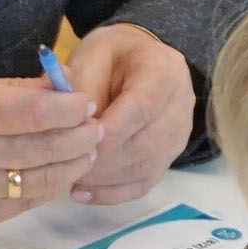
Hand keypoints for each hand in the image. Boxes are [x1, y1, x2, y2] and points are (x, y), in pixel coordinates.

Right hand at [0, 75, 101, 226]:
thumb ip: (5, 91)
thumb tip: (56, 88)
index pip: (33, 112)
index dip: (70, 107)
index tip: (85, 101)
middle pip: (43, 147)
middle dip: (79, 136)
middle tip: (96, 126)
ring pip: (40, 179)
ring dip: (70, 164)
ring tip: (85, 151)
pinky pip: (22, 202)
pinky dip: (45, 186)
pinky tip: (56, 172)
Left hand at [62, 25, 194, 205]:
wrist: (137, 58)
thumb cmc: (111, 55)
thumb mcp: (91, 55)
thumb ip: (82, 87)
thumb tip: (73, 127)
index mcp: (164, 70)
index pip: (143, 107)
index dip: (112, 130)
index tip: (80, 142)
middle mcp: (181, 105)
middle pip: (146, 143)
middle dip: (104, 159)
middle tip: (67, 164)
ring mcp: (178, 134)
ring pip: (145, 167)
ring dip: (105, 178)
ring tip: (69, 177)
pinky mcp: (168, 156)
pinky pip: (144, 182)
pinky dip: (113, 193)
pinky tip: (82, 193)